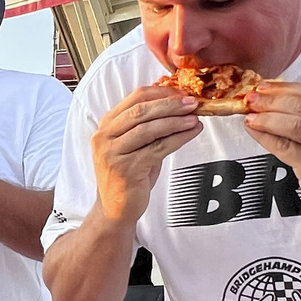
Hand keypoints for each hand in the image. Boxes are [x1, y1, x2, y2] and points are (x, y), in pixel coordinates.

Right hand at [93, 86, 200, 225]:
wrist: (116, 208)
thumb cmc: (129, 174)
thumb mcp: (135, 144)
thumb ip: (148, 124)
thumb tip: (176, 102)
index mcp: (106, 124)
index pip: (135, 97)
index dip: (161, 92)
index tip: (182, 92)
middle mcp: (104, 136)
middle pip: (141, 111)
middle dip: (170, 104)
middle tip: (192, 103)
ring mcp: (112, 153)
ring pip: (148, 128)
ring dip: (175, 121)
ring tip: (195, 118)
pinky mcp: (125, 169)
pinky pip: (157, 148)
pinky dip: (177, 139)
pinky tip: (190, 133)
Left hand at [244, 82, 300, 224]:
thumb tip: (280, 100)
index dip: (285, 87)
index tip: (265, 86)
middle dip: (272, 99)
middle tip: (252, 98)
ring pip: (293, 124)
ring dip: (267, 116)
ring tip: (250, 114)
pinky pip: (285, 147)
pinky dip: (265, 136)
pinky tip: (254, 130)